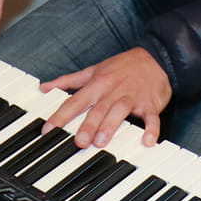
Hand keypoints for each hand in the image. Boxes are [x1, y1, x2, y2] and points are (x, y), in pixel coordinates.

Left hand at [40, 47, 171, 148]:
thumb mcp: (93, 70)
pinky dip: (151, 129)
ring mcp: (132, 97)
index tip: (48, 129)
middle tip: (79, 142)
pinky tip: (147, 141)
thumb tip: (44, 87)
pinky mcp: (150, 104)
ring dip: (111, 126)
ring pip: (120, 111)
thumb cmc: (121, 67)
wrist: (155, 57)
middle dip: (88, 125)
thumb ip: (68, 80)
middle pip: (98, 109)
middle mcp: (113, 90)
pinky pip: (151, 117)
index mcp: (97, 83)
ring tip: (102, 142)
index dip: (60, 115)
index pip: (75, 101)